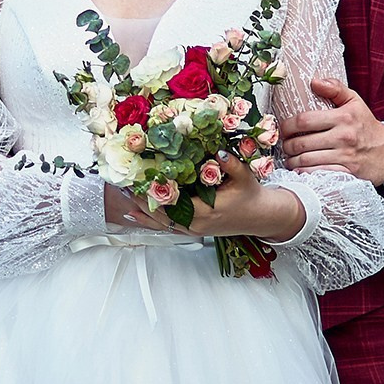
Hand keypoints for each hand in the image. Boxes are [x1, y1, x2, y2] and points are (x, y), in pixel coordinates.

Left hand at [106, 160, 302, 243]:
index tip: (142, 179)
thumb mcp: (245, 177)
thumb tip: (219, 152)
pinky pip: (166, 228)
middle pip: (161, 214)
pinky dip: (148, 221)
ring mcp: (193, 230)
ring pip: (161, 223)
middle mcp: (196, 225)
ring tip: (123, 196)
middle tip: (125, 184)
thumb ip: (231, 165)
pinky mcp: (192, 231)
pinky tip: (133, 215)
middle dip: (142, 200)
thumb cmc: (251, 196)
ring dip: (141, 210)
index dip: (156, 193)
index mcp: (207, 211)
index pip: (174, 204)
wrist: (260, 217)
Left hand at [280, 74, 383, 186]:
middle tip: (285, 145)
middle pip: (301, 142)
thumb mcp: (355, 102)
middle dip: (287, 145)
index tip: (284, 129)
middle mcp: (344, 137)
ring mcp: (345, 157)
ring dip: (292, 161)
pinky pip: (317, 174)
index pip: (304, 120)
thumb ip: (335, 89)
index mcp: (343, 117)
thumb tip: (314, 81)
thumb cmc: (367, 126)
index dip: (287, 125)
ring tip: (290, 158)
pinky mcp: (347, 173)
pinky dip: (304, 173)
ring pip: (306, 160)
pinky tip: (301, 169)